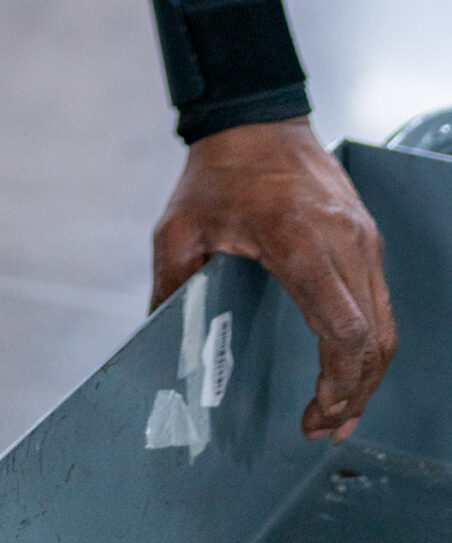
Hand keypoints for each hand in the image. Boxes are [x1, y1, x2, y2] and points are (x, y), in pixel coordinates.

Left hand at [151, 119, 395, 441]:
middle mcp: (343, 240)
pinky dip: (370, 341)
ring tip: (340, 411)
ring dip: (368, 374)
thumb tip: (158, 335)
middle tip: (326, 427)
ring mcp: (362, 237)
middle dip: (354, 393)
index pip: (343, 330)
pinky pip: (380, 300)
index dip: (337, 384)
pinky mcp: (367, 235)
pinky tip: (349, 365)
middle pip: (372, 339)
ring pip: (385, 325)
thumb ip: (171, 283)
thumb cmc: (216, 171)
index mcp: (297, 240)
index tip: (316, 413)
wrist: (253, 115)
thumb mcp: (179, 225)